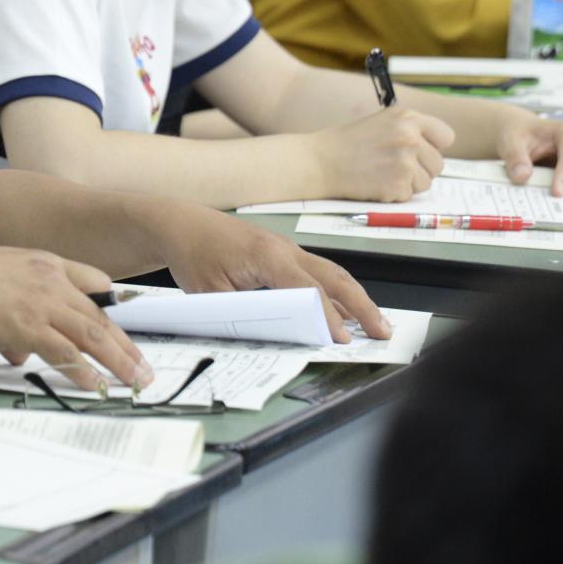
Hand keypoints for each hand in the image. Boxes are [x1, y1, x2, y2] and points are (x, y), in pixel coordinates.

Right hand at [0, 245, 152, 393]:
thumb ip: (15, 317)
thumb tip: (21, 351)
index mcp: (45, 263)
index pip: (95, 283)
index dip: (115, 308)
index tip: (127, 329)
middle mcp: (50, 280)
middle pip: (102, 316)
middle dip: (127, 345)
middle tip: (144, 368)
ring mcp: (41, 302)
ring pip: (94, 335)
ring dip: (119, 362)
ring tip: (135, 382)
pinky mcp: (27, 326)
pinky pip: (67, 353)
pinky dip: (87, 373)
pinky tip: (98, 386)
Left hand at [157, 208, 390, 342]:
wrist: (180, 223)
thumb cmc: (193, 252)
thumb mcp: (210, 292)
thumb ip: (243, 313)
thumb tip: (273, 334)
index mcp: (267, 256)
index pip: (308, 290)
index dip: (327, 317)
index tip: (343, 340)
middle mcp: (284, 249)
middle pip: (334, 278)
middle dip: (362, 306)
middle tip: (382, 332)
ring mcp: (286, 249)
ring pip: (332, 273)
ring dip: (356, 298)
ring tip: (375, 324)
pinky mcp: (282, 254)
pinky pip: (318, 272)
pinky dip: (337, 291)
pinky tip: (345, 310)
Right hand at [312, 108, 453, 201]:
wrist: (321, 161)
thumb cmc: (349, 142)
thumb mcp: (382, 122)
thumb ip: (410, 129)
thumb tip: (436, 148)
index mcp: (407, 118)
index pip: (446, 136)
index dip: (433, 146)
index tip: (419, 151)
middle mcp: (409, 138)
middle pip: (438, 164)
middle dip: (421, 169)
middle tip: (395, 166)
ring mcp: (404, 162)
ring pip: (426, 183)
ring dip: (408, 183)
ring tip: (382, 173)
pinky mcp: (397, 185)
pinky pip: (408, 196)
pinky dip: (393, 194)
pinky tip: (375, 183)